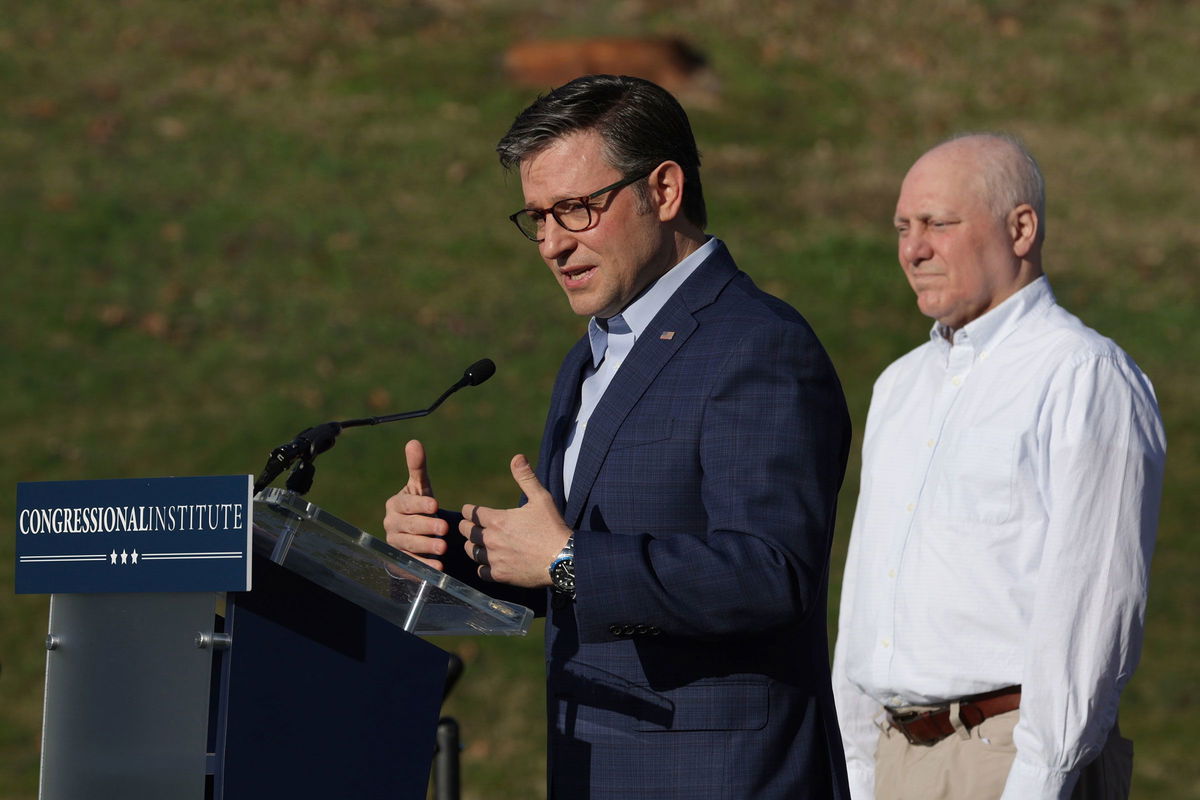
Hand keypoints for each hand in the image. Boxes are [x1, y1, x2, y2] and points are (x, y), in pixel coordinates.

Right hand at [383, 440, 450, 569]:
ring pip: (410, 545)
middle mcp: (391, 523)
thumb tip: (413, 442)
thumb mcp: (421, 487)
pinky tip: (439, 568)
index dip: (420, 505)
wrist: (418, 533)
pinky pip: (412, 564)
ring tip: (443, 547)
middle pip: (409, 525)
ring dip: (427, 547)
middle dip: (427, 527)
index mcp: (395, 504)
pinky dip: (425, 566)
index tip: (435, 505)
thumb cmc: (421, 505)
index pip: (406, 504)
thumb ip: (418, 467)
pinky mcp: (402, 560)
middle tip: (444, 528)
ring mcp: (395, 543)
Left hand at [460, 454, 570, 587]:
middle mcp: (491, 539)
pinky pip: (481, 571)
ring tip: (476, 543)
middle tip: (470, 526)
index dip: (470, 510)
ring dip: (472, 546)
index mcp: (498, 520)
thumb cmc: (552, 527)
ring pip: (471, 551)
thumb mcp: (541, 498)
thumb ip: (526, 477)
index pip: (471, 513)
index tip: (471, 511)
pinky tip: (487, 563)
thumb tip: (517, 457)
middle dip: (467, 526)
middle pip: (466, 532)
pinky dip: (482, 567)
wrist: (563, 559)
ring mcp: (495, 559)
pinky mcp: (500, 575)